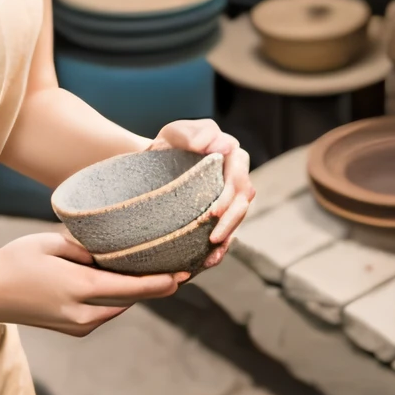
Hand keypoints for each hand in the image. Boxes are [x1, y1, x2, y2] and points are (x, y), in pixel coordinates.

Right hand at [0, 230, 184, 335]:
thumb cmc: (14, 262)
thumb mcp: (49, 243)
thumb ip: (84, 250)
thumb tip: (110, 255)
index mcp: (80, 288)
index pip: (131, 287)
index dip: (161, 282)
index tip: (185, 274)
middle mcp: (84, 313)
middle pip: (131, 299)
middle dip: (157, 286)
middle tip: (182, 269)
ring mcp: (78, 325)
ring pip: (120, 307)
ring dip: (137, 292)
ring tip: (160, 273)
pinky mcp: (74, 328)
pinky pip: (106, 312)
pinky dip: (119, 299)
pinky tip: (125, 282)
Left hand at [152, 119, 254, 270]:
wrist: (151, 162)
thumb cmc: (167, 145)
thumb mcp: (175, 133)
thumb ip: (196, 133)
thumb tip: (222, 145)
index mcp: (231, 155)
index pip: (240, 177)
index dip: (229, 197)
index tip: (212, 213)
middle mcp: (236, 176)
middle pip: (243, 202)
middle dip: (230, 221)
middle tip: (212, 237)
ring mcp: (229, 197)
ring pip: (238, 219)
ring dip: (227, 236)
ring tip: (211, 252)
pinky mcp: (220, 214)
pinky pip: (227, 233)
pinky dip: (220, 249)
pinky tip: (209, 261)